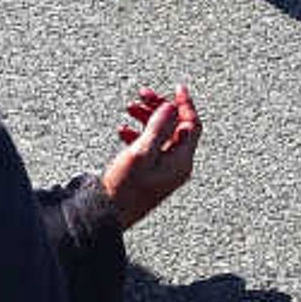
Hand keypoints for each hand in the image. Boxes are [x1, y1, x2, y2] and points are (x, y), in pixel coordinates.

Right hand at [101, 84, 202, 229]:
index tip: (178, 87)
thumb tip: (171, 108)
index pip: (192, 125)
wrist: (108, 214)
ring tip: (129, 108)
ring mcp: (164, 171)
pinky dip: (140, 134)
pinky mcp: (151, 174)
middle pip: (176, 127)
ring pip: (162, 135)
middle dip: (160, 108)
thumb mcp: (141, 152)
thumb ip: (158, 127)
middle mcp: (177, 165)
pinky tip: (124, 131)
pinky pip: (151, 146)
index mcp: (181, 161)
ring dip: (147, 118)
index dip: (185, 104)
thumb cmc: (124, 189)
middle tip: (143, 95)